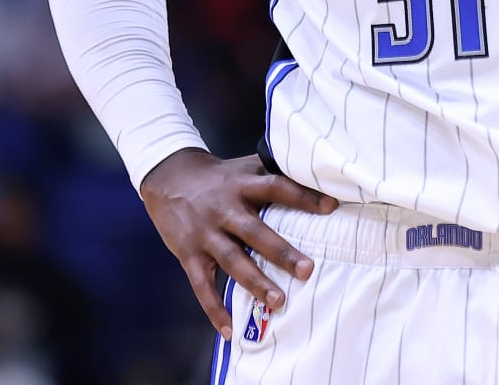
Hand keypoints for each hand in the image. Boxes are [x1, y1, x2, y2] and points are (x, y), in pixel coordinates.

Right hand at [141, 149, 338, 338]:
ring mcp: (205, 233)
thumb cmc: (217, 176)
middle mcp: (224, 209)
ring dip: (256, 283)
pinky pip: (202, 285)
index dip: (302, 196)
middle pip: (255, 231)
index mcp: (242, 184)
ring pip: (232, 260)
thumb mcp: (243, 167)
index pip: (276, 187)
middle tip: (307, 270)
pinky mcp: (188, 254)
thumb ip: (271, 175)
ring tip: (279, 302)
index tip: (330, 207)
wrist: (168, 176)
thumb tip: (313, 177)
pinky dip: (214, 309)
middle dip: (281, 252)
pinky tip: (229, 330)